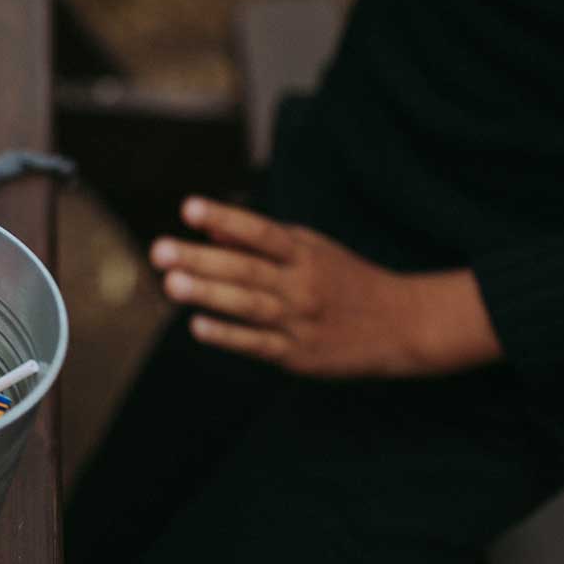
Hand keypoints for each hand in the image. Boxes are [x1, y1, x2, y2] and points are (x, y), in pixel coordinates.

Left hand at [149, 197, 502, 377]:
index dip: (226, 218)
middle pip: (247, 269)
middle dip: (201, 260)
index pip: (260, 231)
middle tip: (159, 250)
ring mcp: (301, 321)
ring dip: (210, 295)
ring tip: (171, 284)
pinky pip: (259, 344)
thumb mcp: (310, 250)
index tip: (189, 208)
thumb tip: (209, 230)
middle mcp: (302, 284)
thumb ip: (259, 242)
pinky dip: (230, 336)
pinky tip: (199, 327)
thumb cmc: (344, 280)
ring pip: (250, 306)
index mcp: (304, 253)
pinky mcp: (300, 355)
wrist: (403, 325)